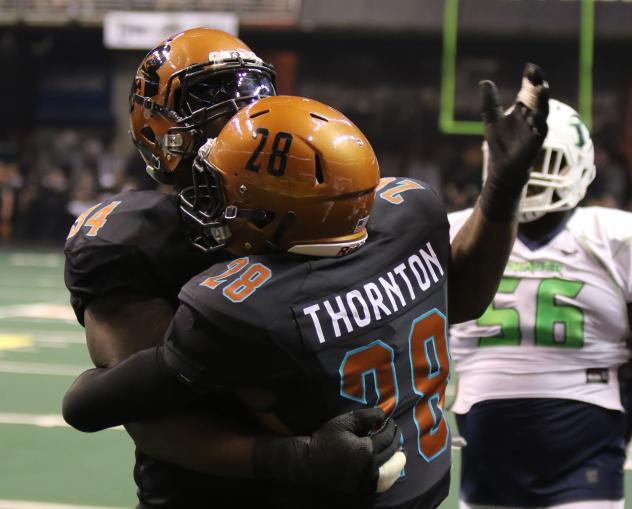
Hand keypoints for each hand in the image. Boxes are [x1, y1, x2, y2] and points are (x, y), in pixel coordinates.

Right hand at [254, 407, 404, 493]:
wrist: (310, 461)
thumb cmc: (326, 438)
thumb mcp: (345, 422)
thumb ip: (367, 416)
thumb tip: (384, 414)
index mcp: (367, 450)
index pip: (387, 437)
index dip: (391, 427)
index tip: (390, 421)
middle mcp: (370, 468)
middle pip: (392, 454)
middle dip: (396, 442)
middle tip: (396, 432)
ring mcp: (366, 480)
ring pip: (391, 473)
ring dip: (397, 461)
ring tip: (399, 452)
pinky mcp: (361, 487)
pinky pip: (382, 484)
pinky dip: (389, 476)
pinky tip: (389, 469)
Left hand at [479, 63, 548, 221]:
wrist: (503, 168)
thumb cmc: (500, 144)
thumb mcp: (491, 119)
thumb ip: (490, 102)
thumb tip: (485, 82)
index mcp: (523, 109)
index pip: (528, 89)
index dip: (530, 78)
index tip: (530, 67)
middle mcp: (532, 116)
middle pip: (537, 97)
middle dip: (538, 84)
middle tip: (536, 73)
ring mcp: (535, 128)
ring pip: (542, 111)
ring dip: (542, 100)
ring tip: (541, 88)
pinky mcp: (536, 142)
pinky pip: (540, 130)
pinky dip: (539, 122)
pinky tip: (535, 114)